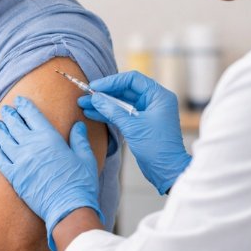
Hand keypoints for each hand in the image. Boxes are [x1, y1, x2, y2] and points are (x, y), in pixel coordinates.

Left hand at [0, 96, 103, 250]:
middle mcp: (32, 146)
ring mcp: (20, 161)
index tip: (20, 100)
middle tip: (6, 110)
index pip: (33, 115)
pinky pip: (0, 160)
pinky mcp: (15, 177)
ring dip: (1, 130)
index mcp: (49, 137)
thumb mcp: (85, 157)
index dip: (25, 106)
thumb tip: (77, 125)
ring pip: (5, 140)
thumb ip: (79, 139)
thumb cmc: (80, 183)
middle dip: (10, 115)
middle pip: (16, 124)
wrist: (68, 208)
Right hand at [78, 71, 191, 194]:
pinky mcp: (141, 123)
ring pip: (121, 102)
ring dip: (104, 104)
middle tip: (86, 95)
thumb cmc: (156, 148)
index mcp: (158, 96)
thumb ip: (112, 110)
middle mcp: (154, 101)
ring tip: (84, 104)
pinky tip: (92, 113)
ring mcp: (147, 112)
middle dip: (104, 93)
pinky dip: (108, 114)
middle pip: (125, 90)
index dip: (111, 81)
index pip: (132, 80)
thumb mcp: (132, 127)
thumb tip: (95, 98)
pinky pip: (122, 113)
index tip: (95, 86)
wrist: (166, 170)